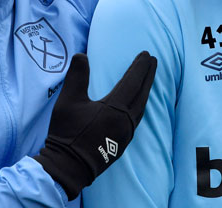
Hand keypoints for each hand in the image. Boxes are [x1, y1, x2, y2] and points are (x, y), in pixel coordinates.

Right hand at [33, 51, 156, 199]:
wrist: (68, 167)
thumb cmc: (68, 133)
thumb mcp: (68, 101)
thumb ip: (77, 77)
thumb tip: (82, 55)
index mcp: (115, 109)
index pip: (133, 83)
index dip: (140, 67)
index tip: (147, 54)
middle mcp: (126, 121)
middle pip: (142, 94)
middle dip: (148, 76)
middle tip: (154, 62)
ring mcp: (126, 133)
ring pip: (141, 107)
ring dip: (145, 91)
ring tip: (148, 80)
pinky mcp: (122, 142)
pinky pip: (137, 118)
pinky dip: (140, 105)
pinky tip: (137, 105)